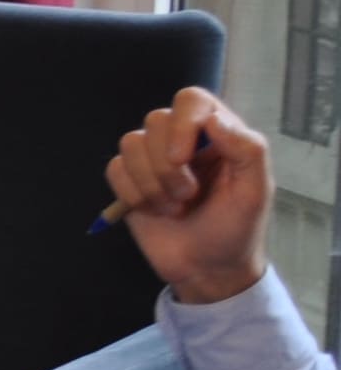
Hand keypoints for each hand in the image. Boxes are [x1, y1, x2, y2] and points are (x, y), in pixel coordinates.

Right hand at [110, 87, 274, 306]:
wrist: (207, 269)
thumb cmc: (236, 229)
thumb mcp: (255, 191)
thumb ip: (247, 149)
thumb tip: (213, 120)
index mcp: (218, 135)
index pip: (191, 100)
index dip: (181, 124)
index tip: (182, 159)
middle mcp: (183, 140)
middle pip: (155, 120)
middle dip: (167, 166)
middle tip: (188, 196)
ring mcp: (153, 159)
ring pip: (131, 143)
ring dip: (151, 183)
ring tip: (174, 207)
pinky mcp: (129, 180)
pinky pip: (115, 168)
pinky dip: (132, 193)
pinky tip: (152, 210)